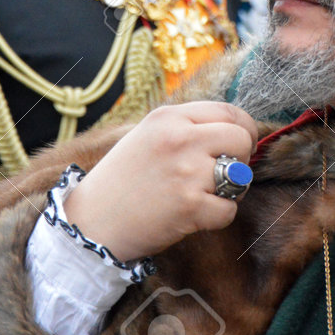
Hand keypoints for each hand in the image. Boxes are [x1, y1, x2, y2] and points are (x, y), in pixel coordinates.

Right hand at [63, 101, 259, 262]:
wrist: (91, 223)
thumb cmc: (121, 180)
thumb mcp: (147, 135)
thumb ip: (186, 127)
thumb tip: (234, 129)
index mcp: (169, 117)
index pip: (229, 112)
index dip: (243, 129)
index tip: (241, 144)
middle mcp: (179, 139)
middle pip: (241, 138)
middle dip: (241, 158)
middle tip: (224, 174)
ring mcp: (186, 172)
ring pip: (241, 175)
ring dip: (232, 190)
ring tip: (207, 194)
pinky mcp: (189, 206)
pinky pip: (229, 209)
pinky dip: (218, 216)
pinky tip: (197, 215)